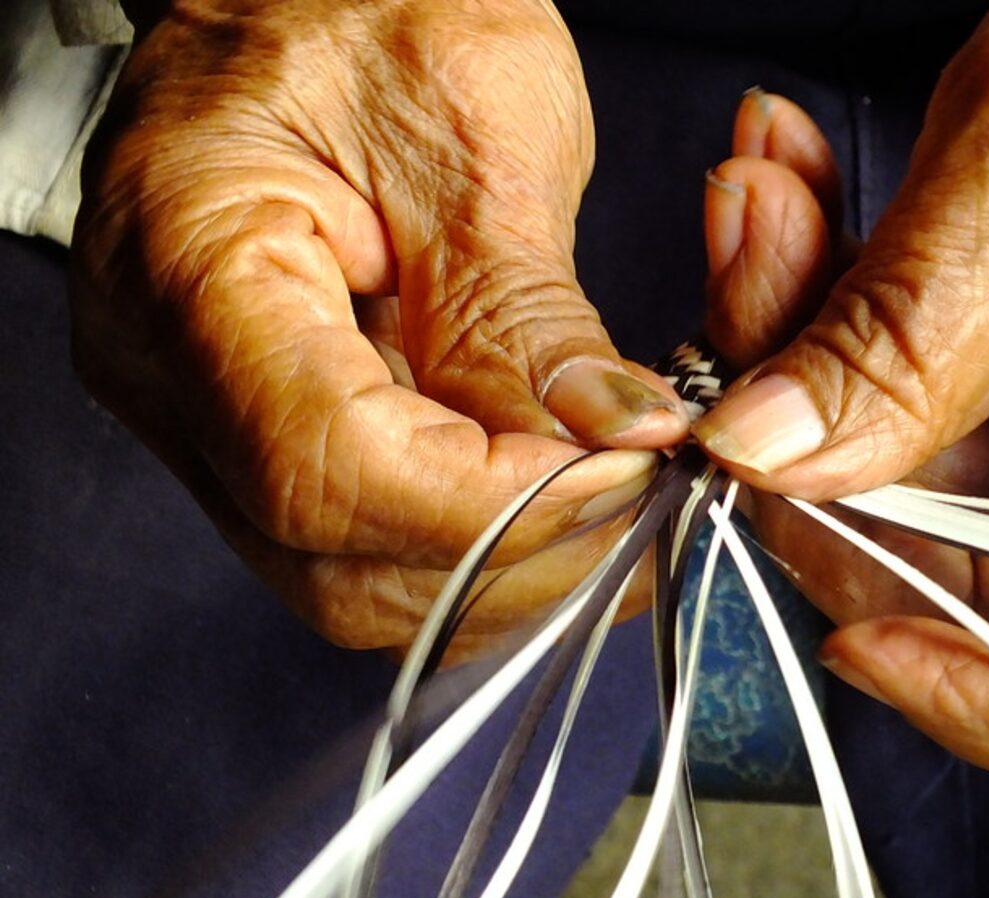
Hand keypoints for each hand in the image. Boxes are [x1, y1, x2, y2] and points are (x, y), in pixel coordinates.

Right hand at [71, 0, 686, 653]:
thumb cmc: (364, 9)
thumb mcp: (474, 122)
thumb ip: (525, 305)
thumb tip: (614, 440)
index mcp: (192, 260)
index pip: (325, 463)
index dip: (491, 500)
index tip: (626, 468)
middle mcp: (171, 374)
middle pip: (337, 558)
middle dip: (519, 549)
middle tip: (649, 490)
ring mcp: (209, 421)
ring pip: (359, 582)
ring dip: (514, 562)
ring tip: (624, 489)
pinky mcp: (269, 440)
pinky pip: (372, 547)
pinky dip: (487, 542)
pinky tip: (570, 490)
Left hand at [697, 0, 988, 768]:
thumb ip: (908, 341)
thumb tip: (765, 465)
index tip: (852, 630)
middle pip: (976, 567)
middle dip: (827, 466)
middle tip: (738, 343)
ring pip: (905, 464)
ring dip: (799, 346)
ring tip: (758, 203)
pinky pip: (899, 371)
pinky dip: (824, 291)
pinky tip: (786, 190)